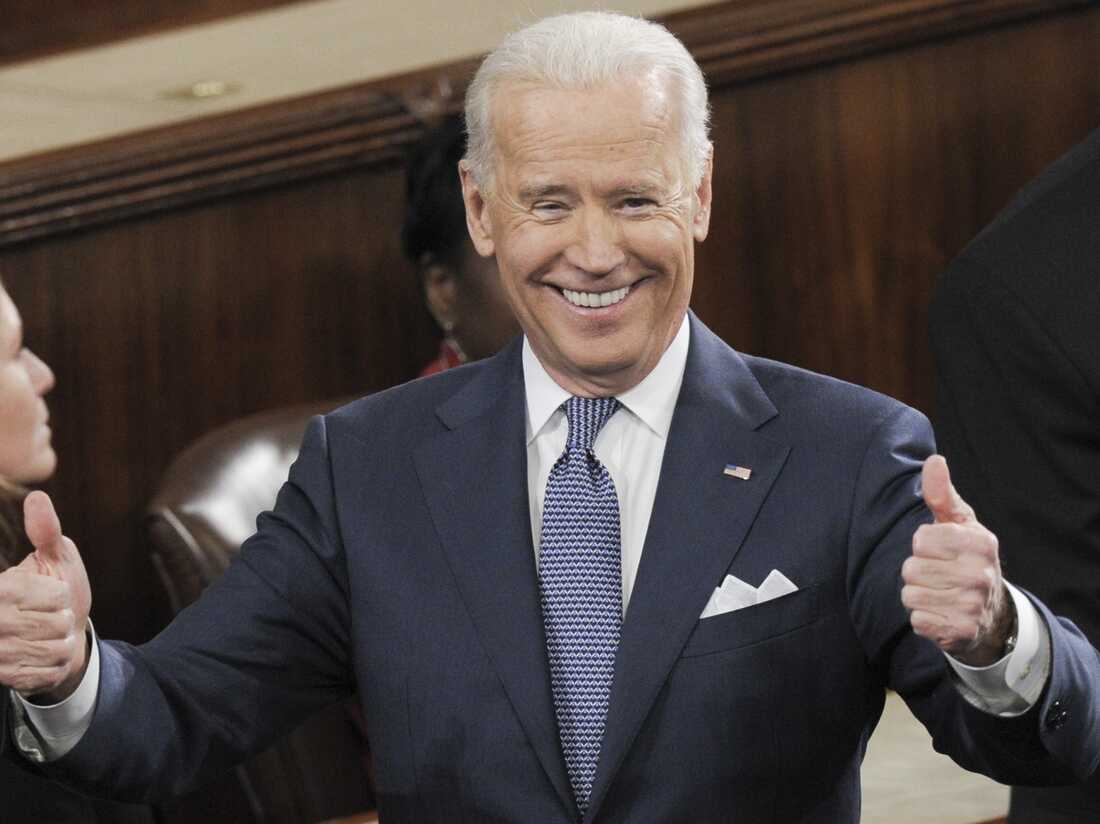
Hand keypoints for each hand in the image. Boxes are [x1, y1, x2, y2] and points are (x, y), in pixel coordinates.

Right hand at [0, 491, 90, 700]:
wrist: (55, 636)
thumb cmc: (56, 591)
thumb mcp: (54, 558)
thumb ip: (46, 530)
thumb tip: (37, 497)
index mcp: (2, 588)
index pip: (55, 595)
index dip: (62, 595)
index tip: (51, 594)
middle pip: (58, 623)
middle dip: (64, 619)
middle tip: (51, 617)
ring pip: (55, 648)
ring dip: (61, 642)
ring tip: (47, 635)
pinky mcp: (4, 676)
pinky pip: (47, 672)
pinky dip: (54, 664)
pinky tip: (42, 655)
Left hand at [901, 455, 1013, 666]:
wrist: (990, 614)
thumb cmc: (966, 559)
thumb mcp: (958, 524)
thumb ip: (942, 494)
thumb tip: (934, 460)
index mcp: (980, 543)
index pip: (920, 539)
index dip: (922, 546)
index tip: (939, 551)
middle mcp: (981, 574)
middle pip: (911, 569)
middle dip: (917, 572)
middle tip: (938, 576)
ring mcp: (973, 605)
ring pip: (910, 594)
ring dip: (917, 595)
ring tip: (939, 594)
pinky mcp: (962, 631)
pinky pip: (917, 620)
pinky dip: (922, 618)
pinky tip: (940, 613)